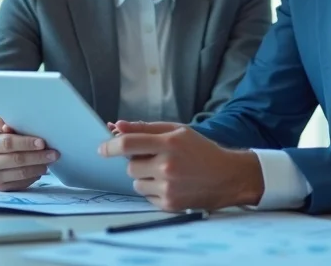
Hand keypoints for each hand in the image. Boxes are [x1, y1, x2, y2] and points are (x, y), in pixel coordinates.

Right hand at [0, 115, 59, 191]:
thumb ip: (4, 125)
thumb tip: (7, 125)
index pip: (8, 143)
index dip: (26, 143)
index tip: (42, 143)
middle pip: (17, 160)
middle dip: (38, 156)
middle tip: (54, 153)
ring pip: (21, 174)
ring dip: (38, 167)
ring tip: (50, 161)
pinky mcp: (0, 188)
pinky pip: (21, 184)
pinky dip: (34, 177)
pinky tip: (40, 170)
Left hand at [98, 122, 263, 211]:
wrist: (228, 176)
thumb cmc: (201, 151)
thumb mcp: (178, 131)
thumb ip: (146, 128)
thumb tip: (117, 126)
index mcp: (169, 143)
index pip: (128, 144)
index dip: (110, 146)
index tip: (102, 148)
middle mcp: (167, 166)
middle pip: (130, 166)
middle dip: (137, 163)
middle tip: (155, 159)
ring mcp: (168, 187)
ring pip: (136, 183)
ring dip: (144, 178)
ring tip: (166, 173)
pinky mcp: (170, 204)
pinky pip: (146, 196)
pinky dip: (154, 191)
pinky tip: (172, 184)